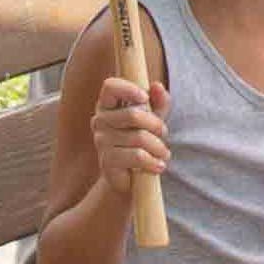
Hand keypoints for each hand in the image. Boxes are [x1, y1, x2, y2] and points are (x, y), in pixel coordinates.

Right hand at [89, 72, 168, 194]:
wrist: (129, 178)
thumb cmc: (141, 142)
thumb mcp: (153, 120)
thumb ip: (158, 102)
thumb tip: (157, 85)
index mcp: (108, 105)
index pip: (110, 86)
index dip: (128, 89)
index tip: (145, 98)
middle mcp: (100, 120)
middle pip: (134, 114)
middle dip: (156, 125)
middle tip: (163, 134)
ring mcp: (101, 140)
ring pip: (139, 138)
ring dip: (159, 147)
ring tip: (163, 154)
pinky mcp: (106, 160)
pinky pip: (137, 156)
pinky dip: (153, 162)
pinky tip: (159, 166)